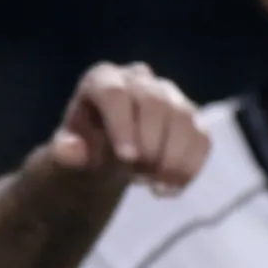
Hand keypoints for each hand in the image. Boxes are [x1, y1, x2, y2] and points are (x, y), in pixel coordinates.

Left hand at [41, 62, 208, 198]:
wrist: (107, 159)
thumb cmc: (85, 151)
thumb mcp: (67, 155)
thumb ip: (65, 153)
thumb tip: (69, 150)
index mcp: (101, 80)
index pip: (115, 93)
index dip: (123, 125)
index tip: (128, 159)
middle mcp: (138, 78)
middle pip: (155, 102)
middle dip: (151, 144)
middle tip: (138, 176)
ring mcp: (169, 95)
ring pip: (184, 118)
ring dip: (174, 159)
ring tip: (154, 186)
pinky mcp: (191, 117)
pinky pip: (202, 138)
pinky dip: (190, 168)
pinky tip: (170, 189)